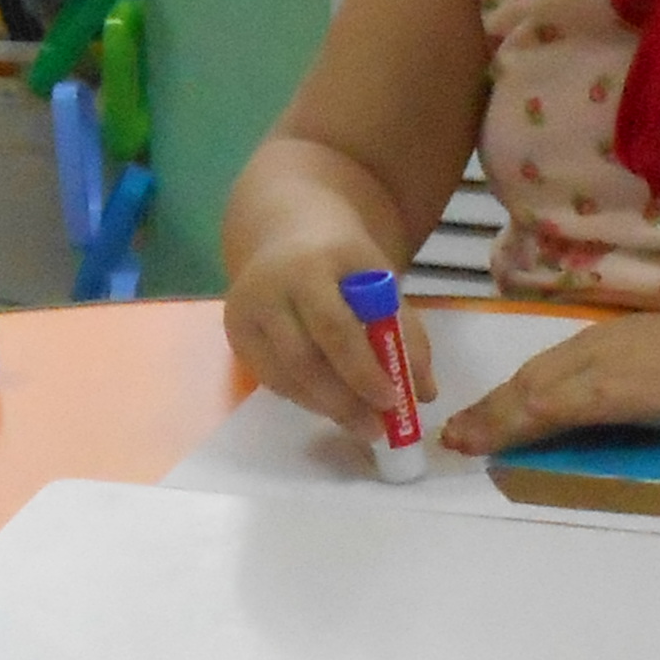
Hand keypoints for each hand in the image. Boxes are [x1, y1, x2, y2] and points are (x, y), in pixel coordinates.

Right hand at [227, 235, 434, 439]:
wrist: (286, 231)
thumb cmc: (341, 259)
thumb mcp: (379, 277)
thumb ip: (404, 330)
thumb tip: (424, 392)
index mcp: (310, 266)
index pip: (335, 328)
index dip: (363, 371)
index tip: (392, 401)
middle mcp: (269, 289)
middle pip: (303, 360)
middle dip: (343, 401)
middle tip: (376, 428)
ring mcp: (245, 314)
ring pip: (285, 378)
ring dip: (326, 406)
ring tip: (361, 423)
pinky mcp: (235, 335)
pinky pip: (273, 380)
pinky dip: (306, 398)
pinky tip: (332, 403)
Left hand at [440, 305, 659, 459]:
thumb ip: (632, 387)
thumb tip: (609, 411)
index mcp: (607, 344)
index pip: (543, 373)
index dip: (505, 400)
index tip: (474, 420)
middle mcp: (596, 348)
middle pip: (528, 381)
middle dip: (488, 410)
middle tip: (453, 437)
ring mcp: (606, 367)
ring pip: (534, 393)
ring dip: (494, 418)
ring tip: (462, 442)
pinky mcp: (620, 389)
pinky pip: (561, 407)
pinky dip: (525, 421)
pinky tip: (502, 437)